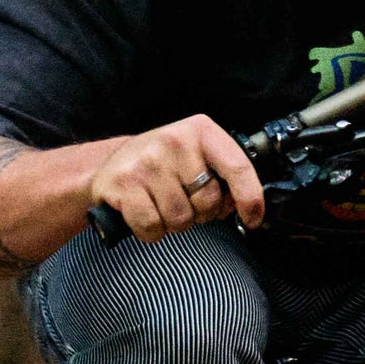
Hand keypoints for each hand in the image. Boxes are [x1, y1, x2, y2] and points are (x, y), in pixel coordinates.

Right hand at [87, 114, 263, 242]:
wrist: (111, 164)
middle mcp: (175, 141)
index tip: (253, 219)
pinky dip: (151, 232)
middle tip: (184, 203)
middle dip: (200, 214)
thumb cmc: (162, 165)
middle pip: (208, 202)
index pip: (237, 166)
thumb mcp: (196, 156)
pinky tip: (145, 214)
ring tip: (161, 206)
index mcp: (201, 131)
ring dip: (173, 224)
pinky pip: (152, 227)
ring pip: (180, 219)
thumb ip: (222, 175)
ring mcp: (148, 162)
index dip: (250, 198)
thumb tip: (242, 206)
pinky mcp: (125, 184)